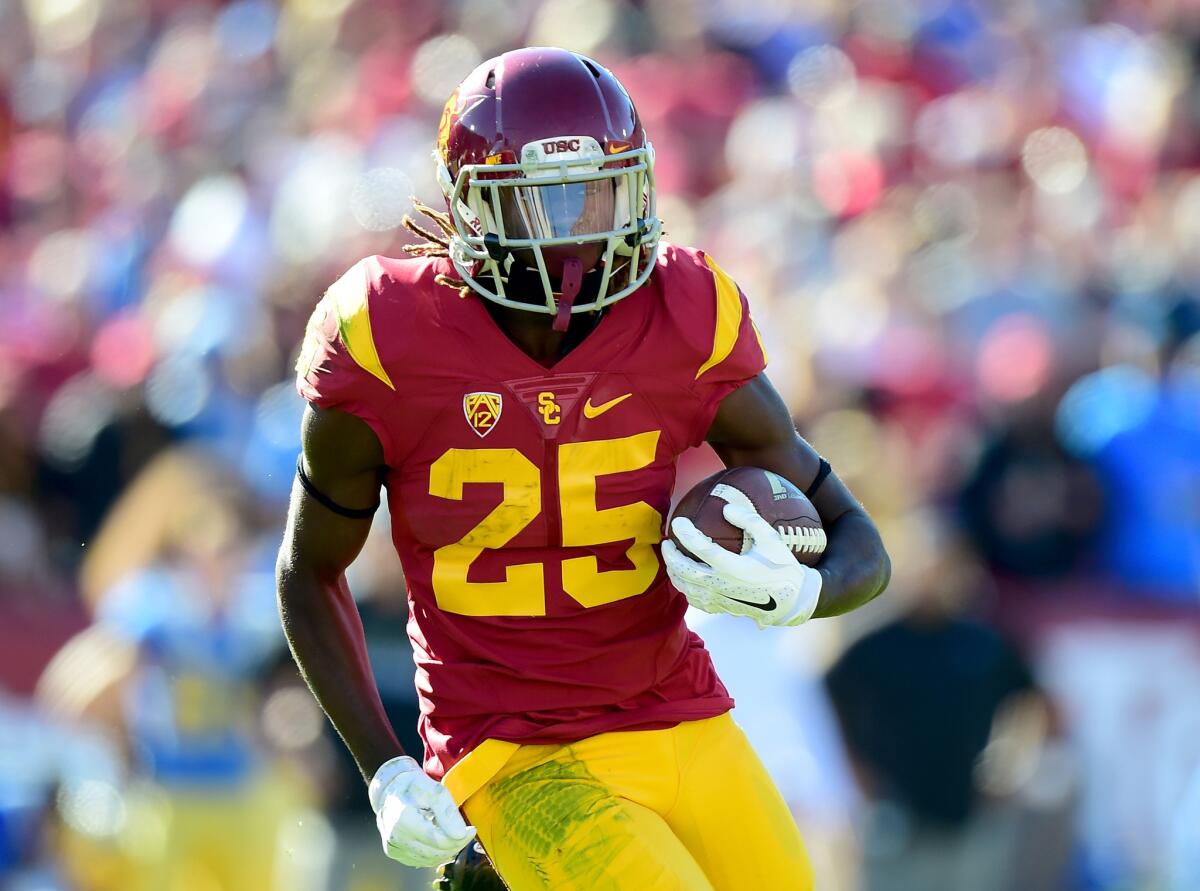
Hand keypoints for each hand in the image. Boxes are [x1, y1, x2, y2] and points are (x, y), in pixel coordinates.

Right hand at [368, 756, 476, 867]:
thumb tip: (461, 834)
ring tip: (453, 833)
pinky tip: (440, 838)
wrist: (390, 790)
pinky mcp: (395, 852)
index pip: (438, 840)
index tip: (472, 829)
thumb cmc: (414, 786)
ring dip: (447, 849)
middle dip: (456, 844)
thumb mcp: (433, 789)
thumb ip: (447, 811)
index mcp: (403, 819)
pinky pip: (421, 859)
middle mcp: (394, 837)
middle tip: (467, 832)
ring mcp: (393, 847)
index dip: (459, 838)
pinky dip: (435, 852)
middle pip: (435, 852)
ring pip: (430, 859)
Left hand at [662, 502, 821, 628]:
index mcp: (736, 568)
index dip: (686, 534)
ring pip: (686, 587)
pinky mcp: (721, 608)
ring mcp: (720, 600)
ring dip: (674, 572)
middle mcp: (724, 586)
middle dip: (671, 555)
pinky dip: (684, 587)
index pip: (702, 549)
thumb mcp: (772, 539)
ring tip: (671, 558)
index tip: (678, 522)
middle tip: (666, 542)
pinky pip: (695, 599)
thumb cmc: (782, 567)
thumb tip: (725, 508)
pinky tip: (683, 578)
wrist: (791, 601)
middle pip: (685, 571)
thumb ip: (749, 521)